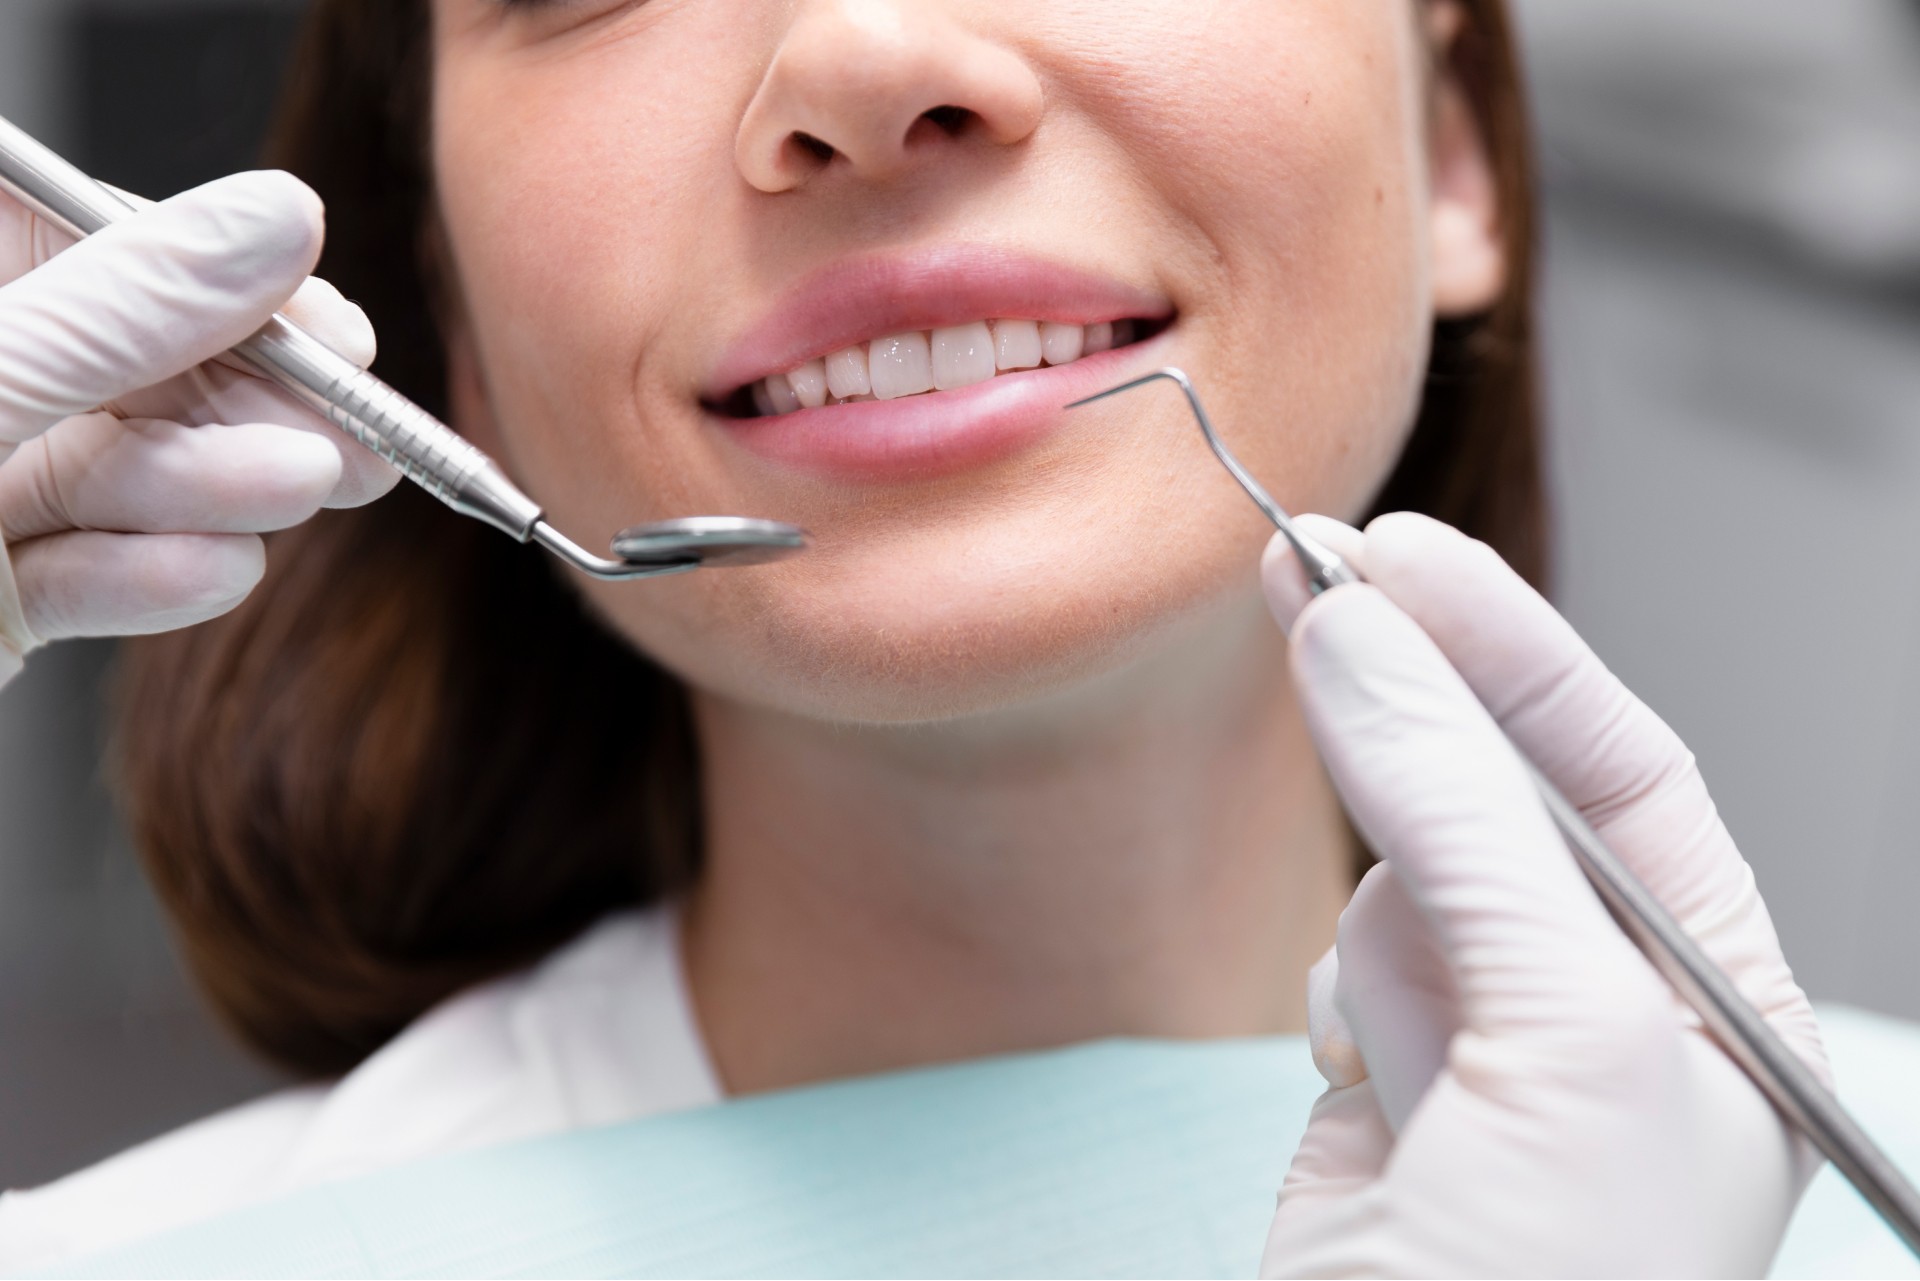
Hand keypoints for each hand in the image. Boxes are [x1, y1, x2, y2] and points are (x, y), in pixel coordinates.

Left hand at [0, 170, 400, 687]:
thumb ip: (123, 310)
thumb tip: (274, 222)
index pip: (104, 242)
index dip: (226, 283)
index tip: (331, 331)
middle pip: (136, 366)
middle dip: (249, 405)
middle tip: (358, 434)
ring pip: (127, 472)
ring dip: (215, 491)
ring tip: (293, 491)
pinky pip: (91, 575)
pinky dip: (151, 580)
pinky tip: (204, 572)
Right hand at [1256, 511, 1826, 1277]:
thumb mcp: (1559, 1036)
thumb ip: (1457, 819)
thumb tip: (1359, 637)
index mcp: (1717, 1000)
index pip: (1619, 769)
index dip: (1511, 649)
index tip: (1396, 554)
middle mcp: (1608, 1011)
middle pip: (1500, 796)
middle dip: (1416, 691)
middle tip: (1309, 567)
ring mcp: (1487, 1046)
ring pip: (1401, 873)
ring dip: (1374, 883)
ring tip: (1391, 988)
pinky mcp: (1379, 1088)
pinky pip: (1342, 963)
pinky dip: (1336, 986)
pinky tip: (1359, 1077)